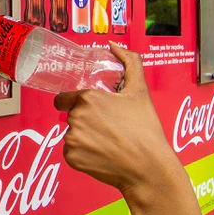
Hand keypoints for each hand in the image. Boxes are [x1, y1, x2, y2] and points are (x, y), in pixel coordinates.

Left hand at [53, 42, 178, 194]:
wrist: (150, 169)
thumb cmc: (146, 130)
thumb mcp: (140, 91)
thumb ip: (129, 62)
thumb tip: (114, 46)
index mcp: (87, 99)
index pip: (64, 98)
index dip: (75, 103)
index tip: (91, 111)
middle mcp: (75, 118)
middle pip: (71, 116)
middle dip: (85, 121)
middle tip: (108, 128)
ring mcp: (72, 139)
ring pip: (71, 134)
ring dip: (84, 137)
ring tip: (108, 142)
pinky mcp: (72, 158)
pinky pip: (71, 152)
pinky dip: (83, 154)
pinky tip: (102, 155)